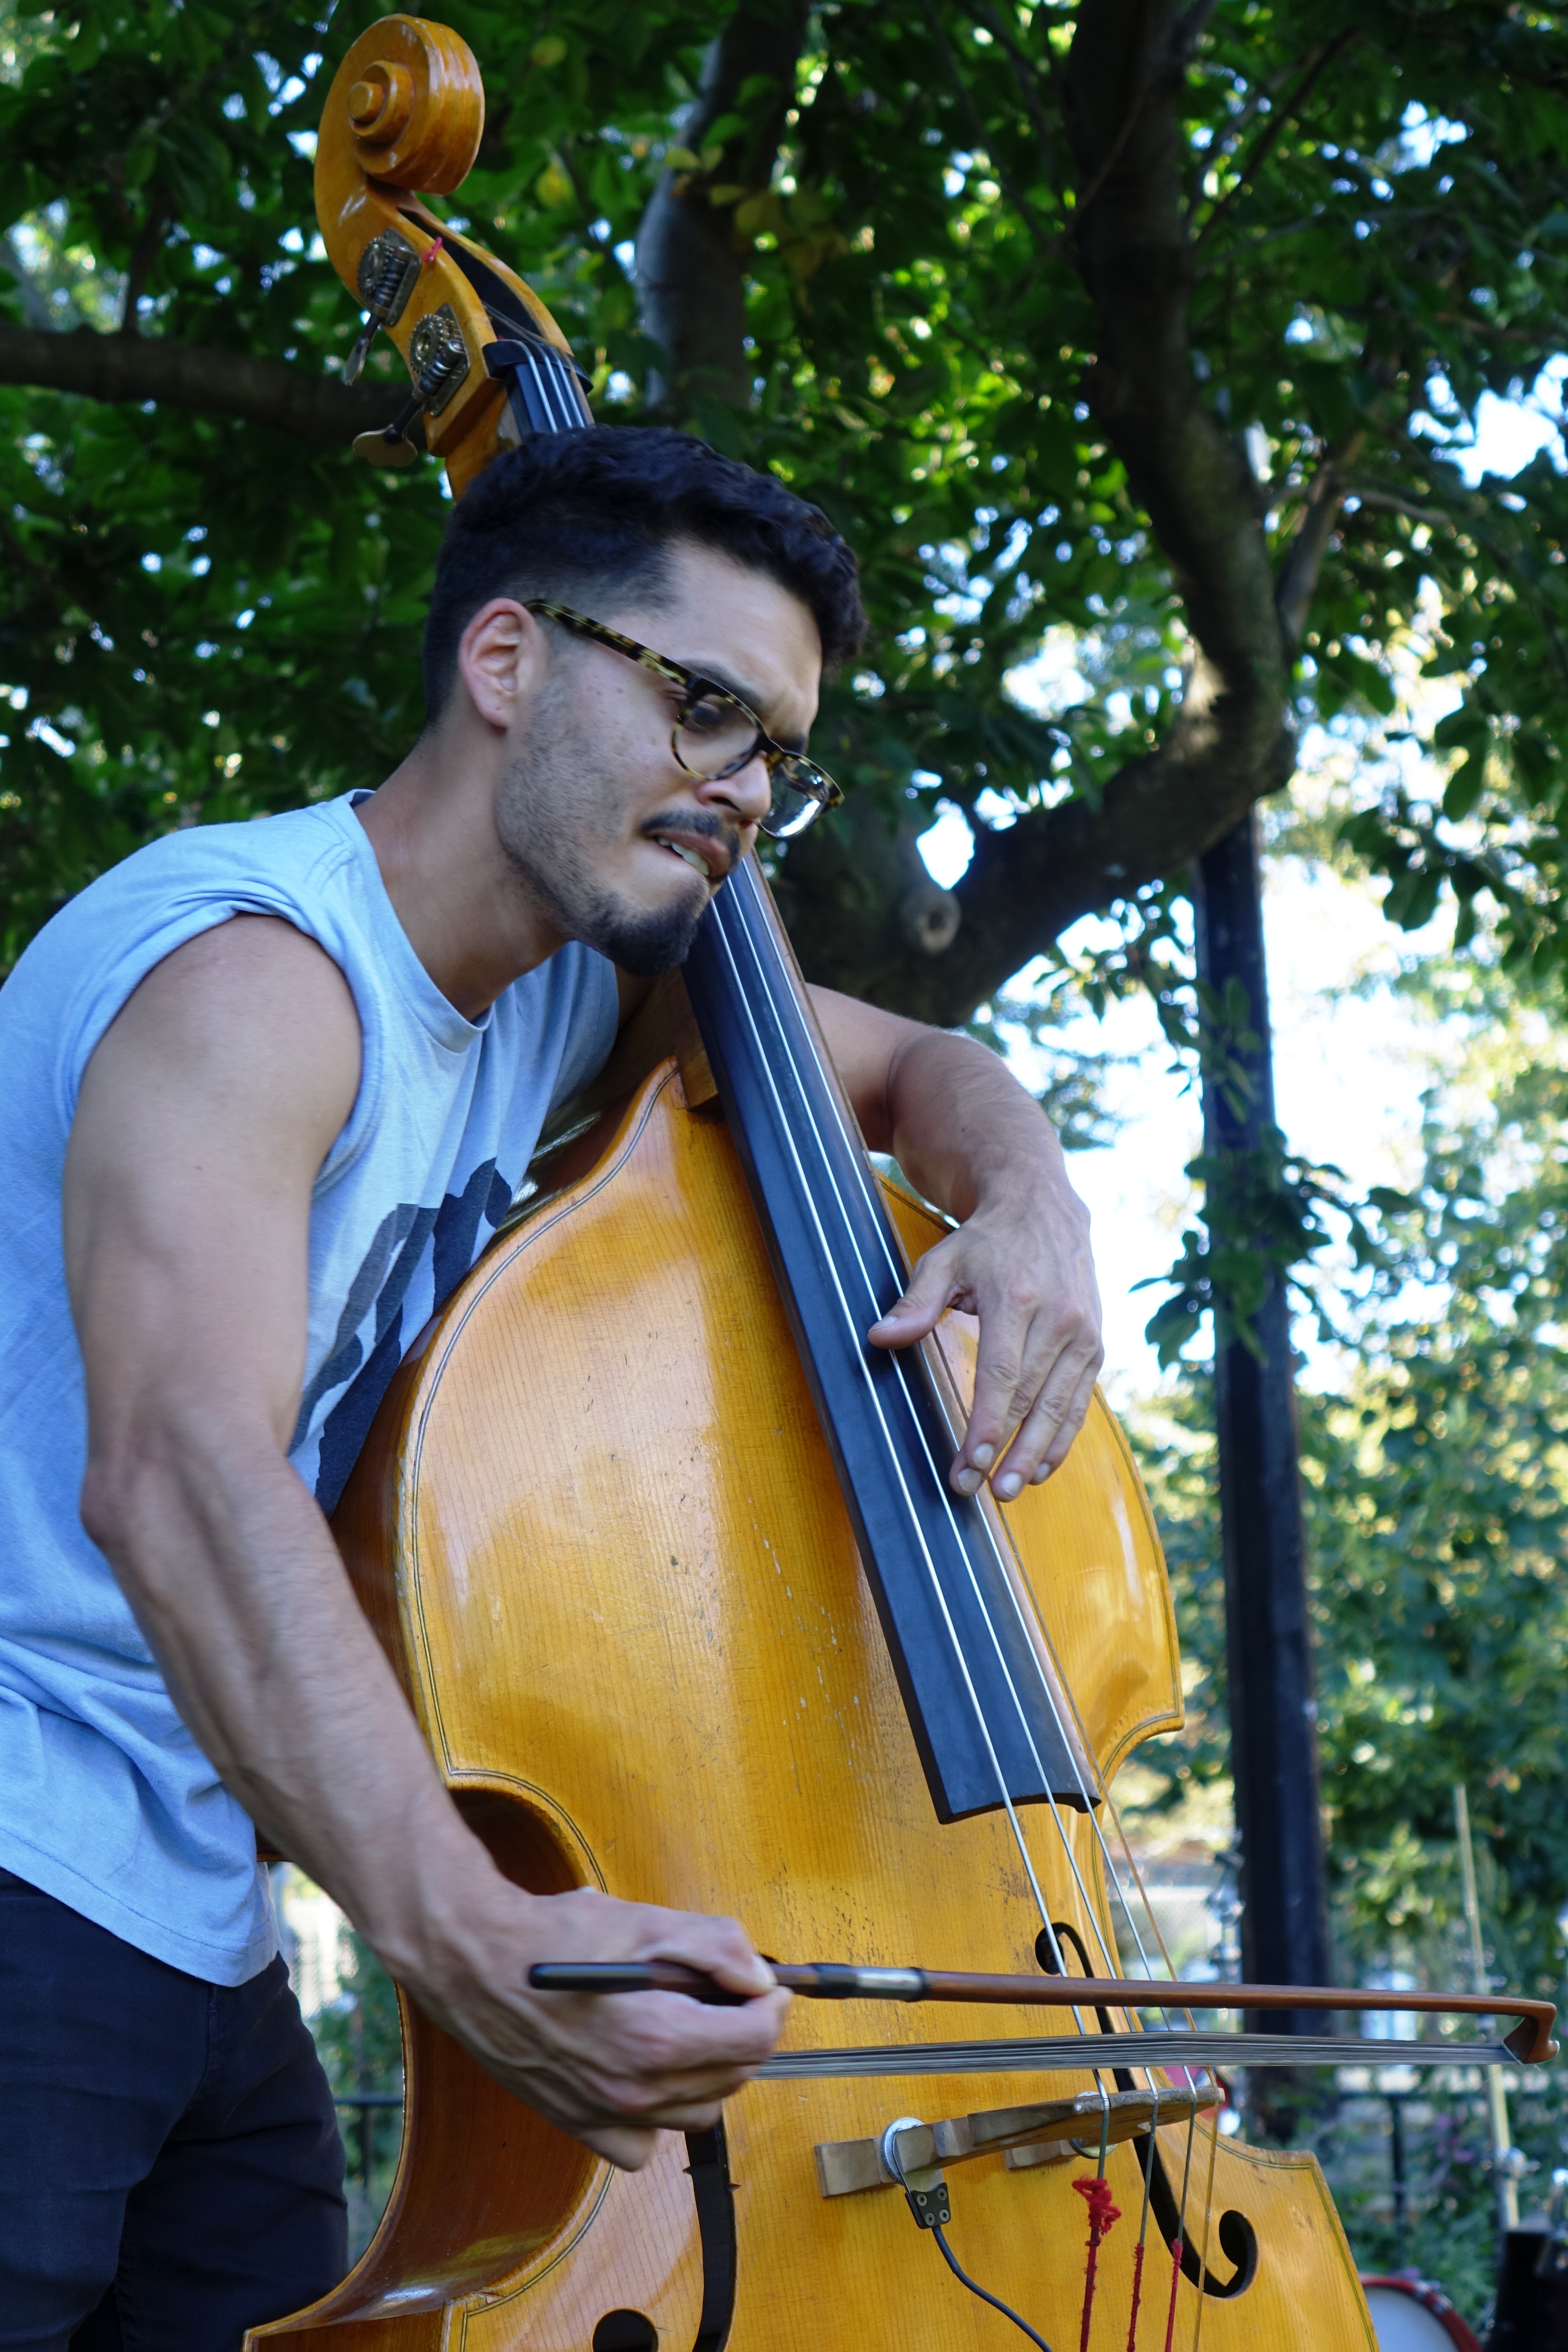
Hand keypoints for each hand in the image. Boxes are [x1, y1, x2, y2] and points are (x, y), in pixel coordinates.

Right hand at [415, 1882, 790, 2171]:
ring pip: (696, 2111)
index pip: (754, 2039)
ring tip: (690, 2027)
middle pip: (732, 2076)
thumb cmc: (555, 1937)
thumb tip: (760, 1979)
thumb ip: (717, 1947)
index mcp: (659, 2038)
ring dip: (710, 2072)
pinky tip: (648, 2071)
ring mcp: (607, 2114)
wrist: (477, 1963)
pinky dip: (659, 2114)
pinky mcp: (579, 2124)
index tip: (770, 1987)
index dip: (773, 2007)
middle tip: (731, 1997)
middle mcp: (636, 2089)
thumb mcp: (648, 1921)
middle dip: (744, 2034)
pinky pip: (643, 2143)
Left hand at [867, 1184, 1102, 1499]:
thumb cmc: (986, 1242)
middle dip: (1007, 1451)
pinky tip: (1042, 1466)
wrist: (1044, 1208)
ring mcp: (1083, 1333)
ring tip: (1012, 1489)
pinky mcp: (1096, 1344)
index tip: (969, 1464)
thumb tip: (879, 1337)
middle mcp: (1058, 1318)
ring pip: (1061, 1407)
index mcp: (1016, 1299)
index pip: (1002, 1375)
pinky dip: (1062, 1437)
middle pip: (1032, 1399)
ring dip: (1037, 1454)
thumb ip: (915, 1303)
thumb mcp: (943, 1260)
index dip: (986, 1425)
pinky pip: (1080, 1401)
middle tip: (983, 1491)